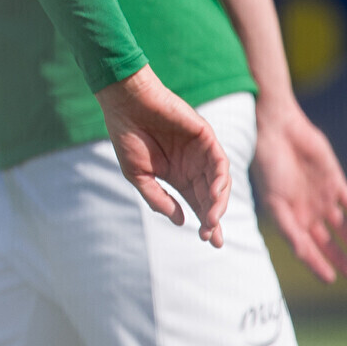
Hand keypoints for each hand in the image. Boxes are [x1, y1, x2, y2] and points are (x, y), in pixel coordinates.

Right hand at [94, 67, 229, 245]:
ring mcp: (201, 152)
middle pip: (211, 198)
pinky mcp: (206, 137)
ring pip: (219, 183)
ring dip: (218, 203)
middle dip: (214, 219)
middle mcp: (193, 166)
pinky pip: (220, 162)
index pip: (197, 204)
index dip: (204, 223)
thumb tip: (181, 221)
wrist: (126, 104)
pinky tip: (214, 195)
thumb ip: (158, 199)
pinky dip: (220, 179)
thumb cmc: (127, 136)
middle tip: (213, 237)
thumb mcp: (138, 176)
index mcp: (177, 176)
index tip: (208, 242)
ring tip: (211, 220)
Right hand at [252, 97, 346, 281]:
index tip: (331, 279)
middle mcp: (306, 211)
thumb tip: (301, 253)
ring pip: (341, 224)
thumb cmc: (268, 166)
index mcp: (289, 218)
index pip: (306, 248)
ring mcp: (321, 196)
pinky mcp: (334, 180)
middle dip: (339, 256)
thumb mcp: (274, 202)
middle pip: (326, 240)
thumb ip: (288, 228)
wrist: (277, 131)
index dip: (317, 265)